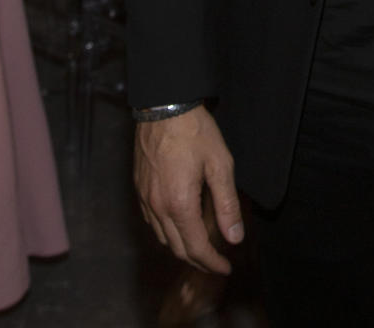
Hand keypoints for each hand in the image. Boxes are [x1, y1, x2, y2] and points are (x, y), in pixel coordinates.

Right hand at [134, 105, 243, 272]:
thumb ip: (227, 204)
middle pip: (177, 248)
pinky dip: (167, 232)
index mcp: (179, 204)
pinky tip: (179, 224)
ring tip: (201, 247)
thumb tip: (235, 237)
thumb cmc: (194, 132)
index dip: (212, 262)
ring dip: (182, 248)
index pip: (196, 247)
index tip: (226, 267)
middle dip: (198, 260)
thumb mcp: (220, 165)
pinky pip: (151, 222)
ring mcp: (144, 199)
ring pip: (162, 237)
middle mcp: (158, 207)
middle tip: (216, 262)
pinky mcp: (138, 189)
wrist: (163, 106)